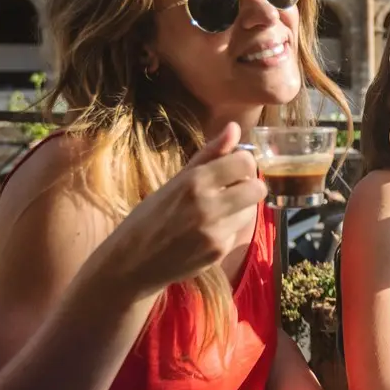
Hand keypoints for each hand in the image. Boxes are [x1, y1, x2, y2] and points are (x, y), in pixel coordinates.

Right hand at [86, 122, 267, 297]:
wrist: (131, 261)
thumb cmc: (150, 215)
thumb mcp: (176, 180)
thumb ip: (209, 154)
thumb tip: (235, 128)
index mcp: (196, 181)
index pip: (246, 162)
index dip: (243, 164)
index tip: (232, 169)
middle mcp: (209, 205)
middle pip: (258, 188)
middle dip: (249, 187)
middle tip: (231, 190)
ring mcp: (216, 231)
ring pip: (251, 211)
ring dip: (240, 209)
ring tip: (216, 212)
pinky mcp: (218, 252)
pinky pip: (237, 232)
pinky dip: (227, 230)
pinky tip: (206, 232)